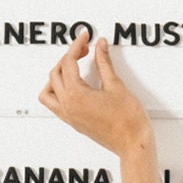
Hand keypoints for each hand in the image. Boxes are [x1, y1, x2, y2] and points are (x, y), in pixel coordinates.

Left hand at [38, 32, 152, 156]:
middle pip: (55, 74)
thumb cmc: (128, 122)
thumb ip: (104, 63)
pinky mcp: (74, 122)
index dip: (77, 46)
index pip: (68, 62)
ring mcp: (69, 116)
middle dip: (67, 58)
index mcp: (75, 96)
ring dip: (57, 76)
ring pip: (49, 91)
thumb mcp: (116, 85)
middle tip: (84, 49)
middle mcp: (67, 107)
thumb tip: (100, 47)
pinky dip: (59, 90)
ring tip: (72, 67)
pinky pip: (55, 104)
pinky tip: (74, 84)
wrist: (133, 144)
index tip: (85, 38)